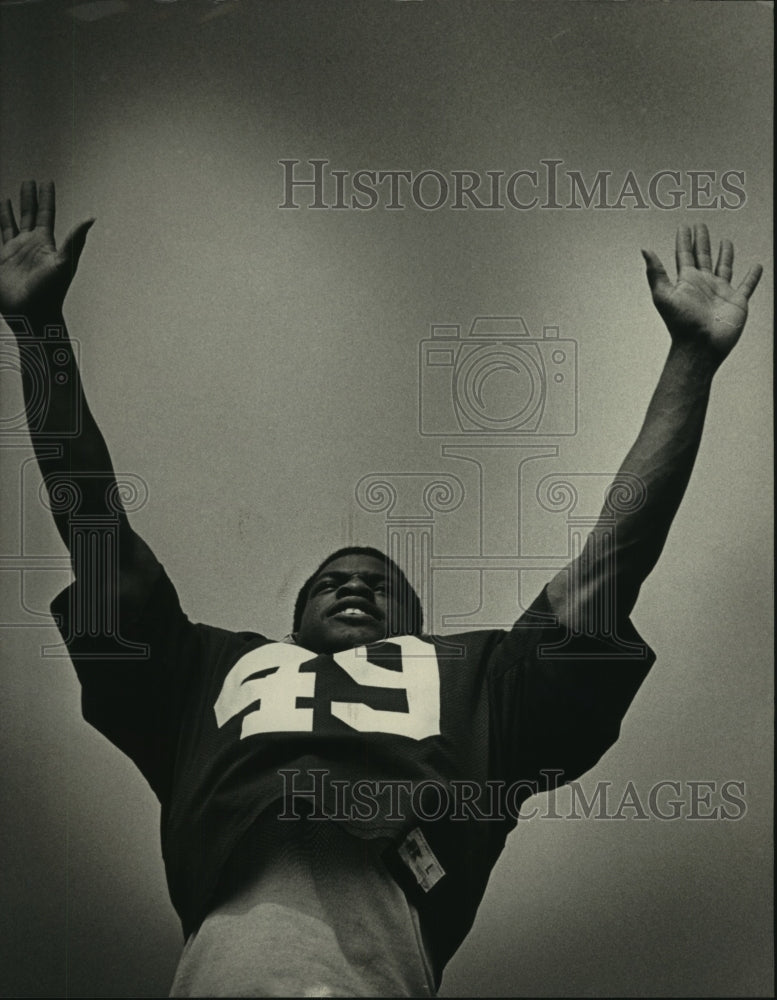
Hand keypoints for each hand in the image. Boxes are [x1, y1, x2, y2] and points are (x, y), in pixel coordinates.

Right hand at [0, 180, 93, 318]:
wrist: (31, 315)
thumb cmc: (51, 293)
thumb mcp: (64, 263)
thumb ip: (74, 239)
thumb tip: (91, 217)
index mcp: (46, 243)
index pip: (45, 213)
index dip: (45, 197)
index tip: (46, 181)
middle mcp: (31, 245)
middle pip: (29, 215)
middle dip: (29, 198)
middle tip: (29, 181)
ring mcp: (16, 253)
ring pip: (12, 225)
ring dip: (11, 210)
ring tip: (9, 196)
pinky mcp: (3, 261)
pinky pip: (0, 236)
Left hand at [642, 223, 761, 363]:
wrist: (700, 346)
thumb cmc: (681, 324)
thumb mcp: (663, 295)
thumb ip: (655, 272)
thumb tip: (645, 249)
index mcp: (686, 281)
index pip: (684, 255)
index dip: (684, 240)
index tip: (684, 227)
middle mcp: (703, 284)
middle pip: (703, 257)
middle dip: (702, 241)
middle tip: (701, 226)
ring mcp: (720, 292)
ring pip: (724, 267)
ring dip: (725, 254)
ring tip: (726, 242)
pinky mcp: (736, 302)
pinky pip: (747, 286)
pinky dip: (752, 277)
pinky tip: (756, 267)